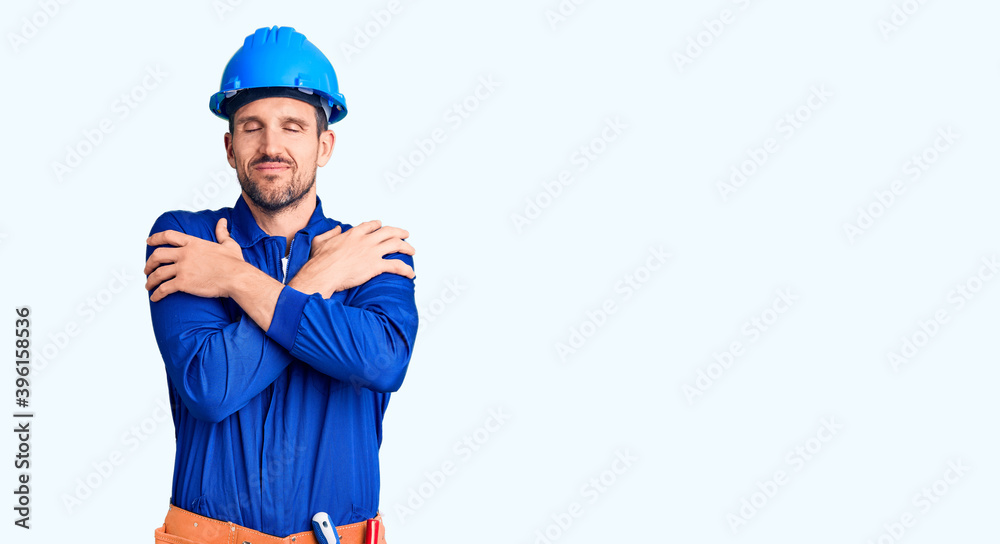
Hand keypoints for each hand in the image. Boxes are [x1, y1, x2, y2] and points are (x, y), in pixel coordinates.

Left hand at [144, 218, 245, 301]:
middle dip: (149, 263)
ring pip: (158, 273)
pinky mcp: (183, 283)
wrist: (236, 278)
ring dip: (150, 280)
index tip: (149, 241)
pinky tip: (154, 298)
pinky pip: (164, 288)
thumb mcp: (229, 244)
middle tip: (147, 269)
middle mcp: (184, 254)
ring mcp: (182, 268)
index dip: (156, 238)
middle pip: (158, 255)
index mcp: (193, 243)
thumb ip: (222, 233)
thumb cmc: (234, 263)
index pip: (168, 236)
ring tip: (149, 286)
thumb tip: (223, 221)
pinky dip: (156, 294)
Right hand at [289, 220, 414, 296]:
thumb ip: (330, 233)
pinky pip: (396, 265)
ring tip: (412, 250)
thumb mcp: (320, 240)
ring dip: (406, 247)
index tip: (382, 226)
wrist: (322, 274)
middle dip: (399, 232)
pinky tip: (410, 273)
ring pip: (396, 244)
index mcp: (353, 234)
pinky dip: (406, 269)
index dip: (378, 225)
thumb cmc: (319, 261)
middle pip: (388, 231)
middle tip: (405, 234)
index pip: (370, 226)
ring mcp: (372, 252)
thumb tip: (337, 228)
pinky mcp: (376, 266)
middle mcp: (365, 240)